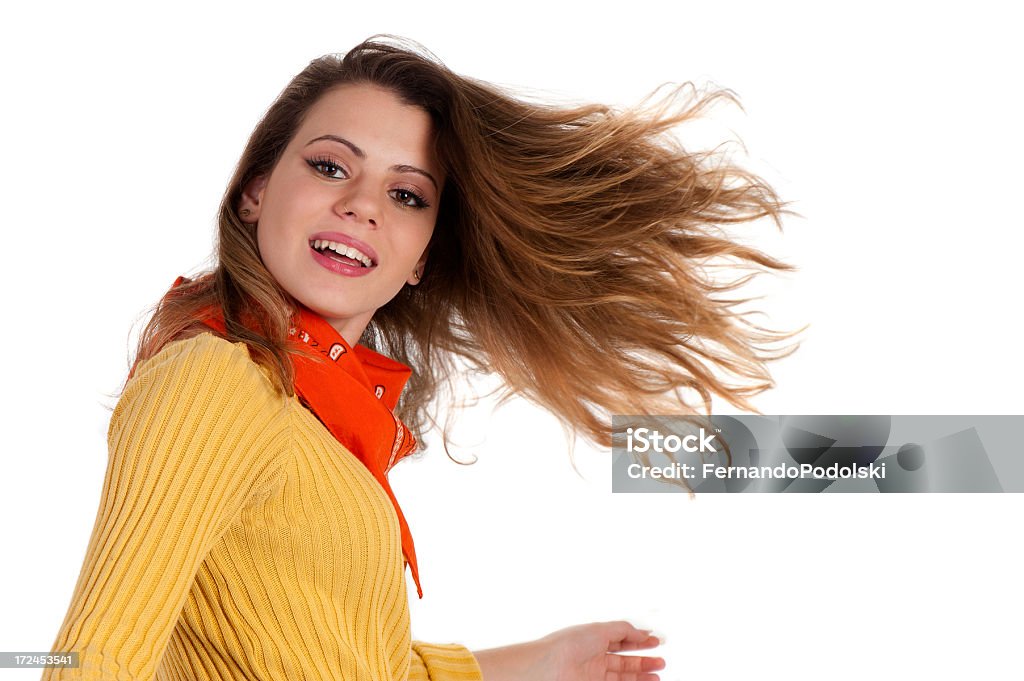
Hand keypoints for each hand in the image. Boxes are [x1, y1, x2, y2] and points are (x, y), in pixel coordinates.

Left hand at [473, 620, 664, 680]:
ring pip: (623, 674)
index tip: (655, 640)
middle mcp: (594, 656)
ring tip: (658, 674)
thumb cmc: (568, 644)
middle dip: (644, 660)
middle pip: (624, 659)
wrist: (549, 667)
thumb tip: (642, 631)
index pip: (620, 638)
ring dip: (642, 674)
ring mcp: (595, 673)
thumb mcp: (600, 629)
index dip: (638, 639)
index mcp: (594, 638)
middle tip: (661, 661)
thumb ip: (623, 630)